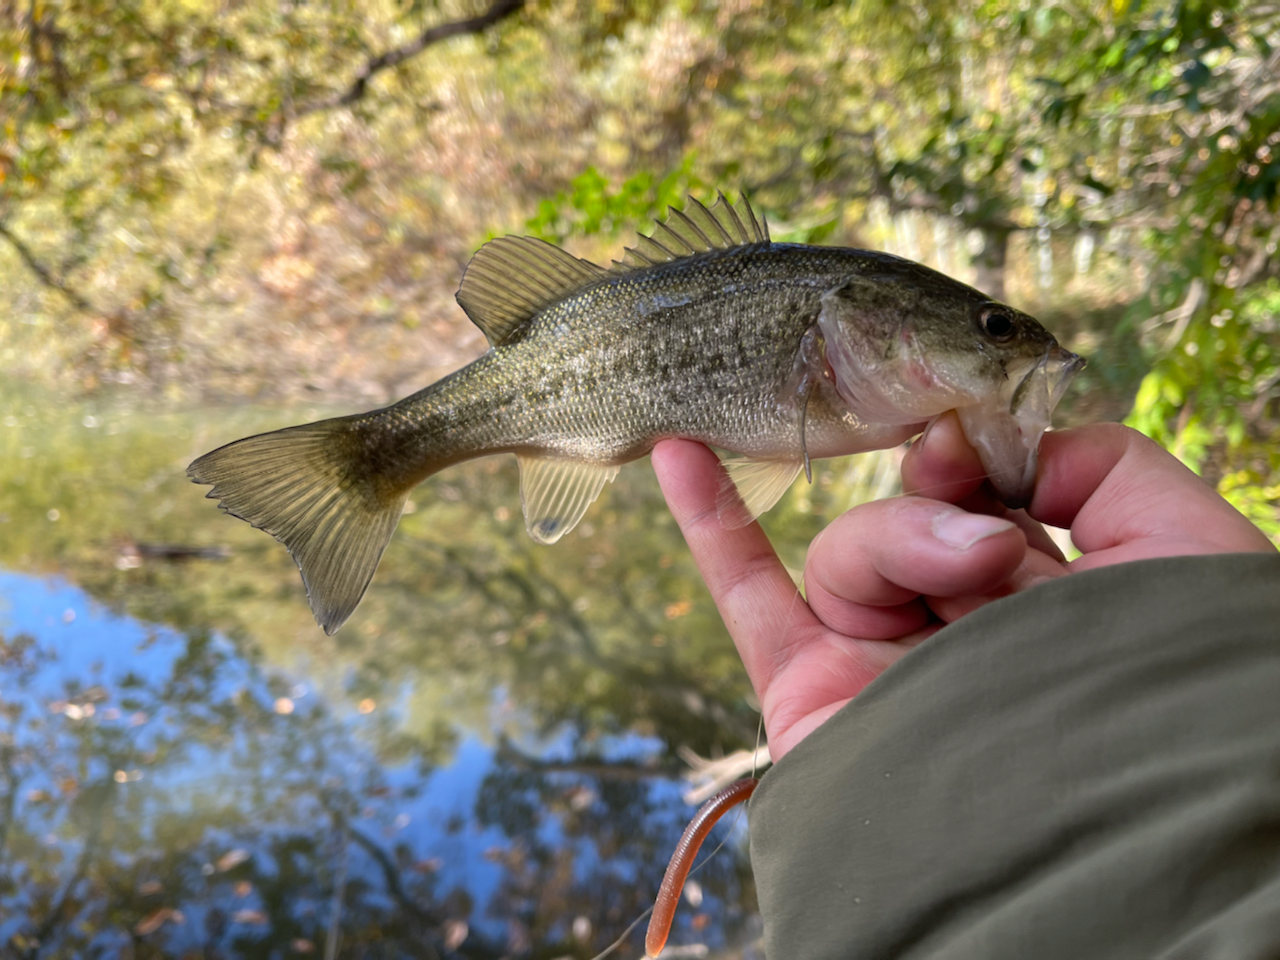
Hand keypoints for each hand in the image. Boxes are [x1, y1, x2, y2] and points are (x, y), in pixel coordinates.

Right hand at [651, 414, 1274, 761]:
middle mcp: (960, 632)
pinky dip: (710, 522)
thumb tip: (1011, 447)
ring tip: (975, 570)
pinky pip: (748, 599)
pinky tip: (679, 452)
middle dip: (941, 501)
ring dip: (897, 541)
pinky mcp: (812, 694)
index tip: (993, 449)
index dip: (982, 460)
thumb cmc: (1180, 699)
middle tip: (993, 534)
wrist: (1109, 857)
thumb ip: (1110, 467)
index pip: (984, 498)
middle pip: (913, 520)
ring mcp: (882, 662)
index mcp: (1045, 602)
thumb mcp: (1189, 550)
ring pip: (850, 552)